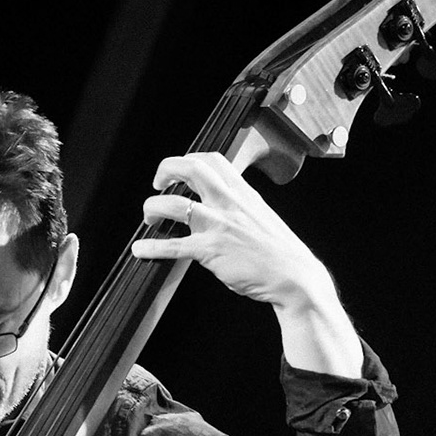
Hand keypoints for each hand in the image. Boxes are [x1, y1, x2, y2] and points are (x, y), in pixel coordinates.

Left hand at [131, 152, 337, 307]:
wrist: (294, 276)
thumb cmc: (279, 253)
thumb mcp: (261, 217)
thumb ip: (238, 209)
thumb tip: (218, 209)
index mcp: (242, 193)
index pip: (212, 160)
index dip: (189, 159)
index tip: (178, 171)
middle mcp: (229, 202)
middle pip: (191, 168)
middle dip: (166, 170)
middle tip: (157, 184)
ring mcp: (219, 224)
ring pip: (174, 204)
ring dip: (153, 208)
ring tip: (148, 218)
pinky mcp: (211, 250)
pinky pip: (174, 245)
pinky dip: (152, 246)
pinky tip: (140, 249)